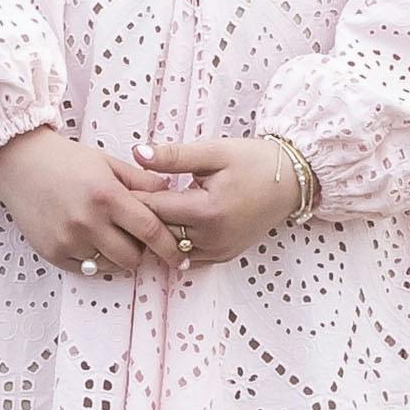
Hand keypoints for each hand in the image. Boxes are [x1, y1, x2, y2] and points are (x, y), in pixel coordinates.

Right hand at [0, 126, 171, 278]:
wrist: (19, 162)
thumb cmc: (65, 160)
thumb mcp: (107, 162)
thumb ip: (141, 181)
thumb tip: (170, 194)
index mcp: (106, 196)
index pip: (150, 231)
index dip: (170, 247)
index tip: (180, 257)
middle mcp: (87, 221)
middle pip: (132, 256)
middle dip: (141, 251)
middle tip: (135, 238)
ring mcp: (68, 240)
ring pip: (110, 266)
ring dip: (117, 256)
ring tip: (109, 236)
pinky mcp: (52, 252)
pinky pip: (86, 269)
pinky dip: (94, 259)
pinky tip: (88, 240)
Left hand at [138, 137, 303, 266]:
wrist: (292, 181)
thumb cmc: (254, 161)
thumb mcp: (214, 152)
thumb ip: (173, 156)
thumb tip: (137, 153)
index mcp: (208, 211)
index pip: (154, 209)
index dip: (133, 196)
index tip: (117, 184)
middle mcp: (213, 238)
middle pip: (158, 232)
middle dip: (139, 216)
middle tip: (123, 197)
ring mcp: (219, 251)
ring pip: (170, 248)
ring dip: (155, 232)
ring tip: (141, 210)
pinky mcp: (224, 256)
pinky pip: (187, 257)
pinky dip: (173, 243)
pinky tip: (165, 225)